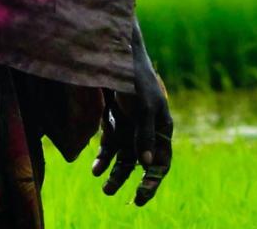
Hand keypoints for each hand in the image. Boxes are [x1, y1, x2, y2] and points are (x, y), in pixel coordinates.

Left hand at [92, 53, 172, 205]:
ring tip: (105, 188)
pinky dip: (102, 160)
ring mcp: (129, 129)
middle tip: (126, 198)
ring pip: (123, 160)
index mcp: (162, 128)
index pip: (162, 161)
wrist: (113, 57)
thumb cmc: (135, 79)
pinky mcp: (112, 125)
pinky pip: (108, 149)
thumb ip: (146, 134)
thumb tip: (148, 163)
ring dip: (115, 175)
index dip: (153, 180)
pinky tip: (94, 169)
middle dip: (134, 182)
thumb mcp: (144, 107)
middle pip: (142, 164)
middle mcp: (146, 132)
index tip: (141, 195)